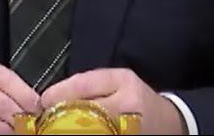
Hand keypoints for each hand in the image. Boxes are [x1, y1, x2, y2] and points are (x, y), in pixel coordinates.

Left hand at [40, 68, 184, 134]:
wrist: (169, 123)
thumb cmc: (137, 98)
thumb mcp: (119, 81)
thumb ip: (89, 84)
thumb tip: (52, 96)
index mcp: (123, 82)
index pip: (84, 84)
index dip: (59, 93)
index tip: (44, 101)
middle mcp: (127, 104)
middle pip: (85, 110)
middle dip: (61, 116)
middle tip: (47, 120)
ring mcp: (127, 127)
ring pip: (90, 129)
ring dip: (69, 129)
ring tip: (57, 128)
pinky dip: (86, 134)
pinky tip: (75, 132)